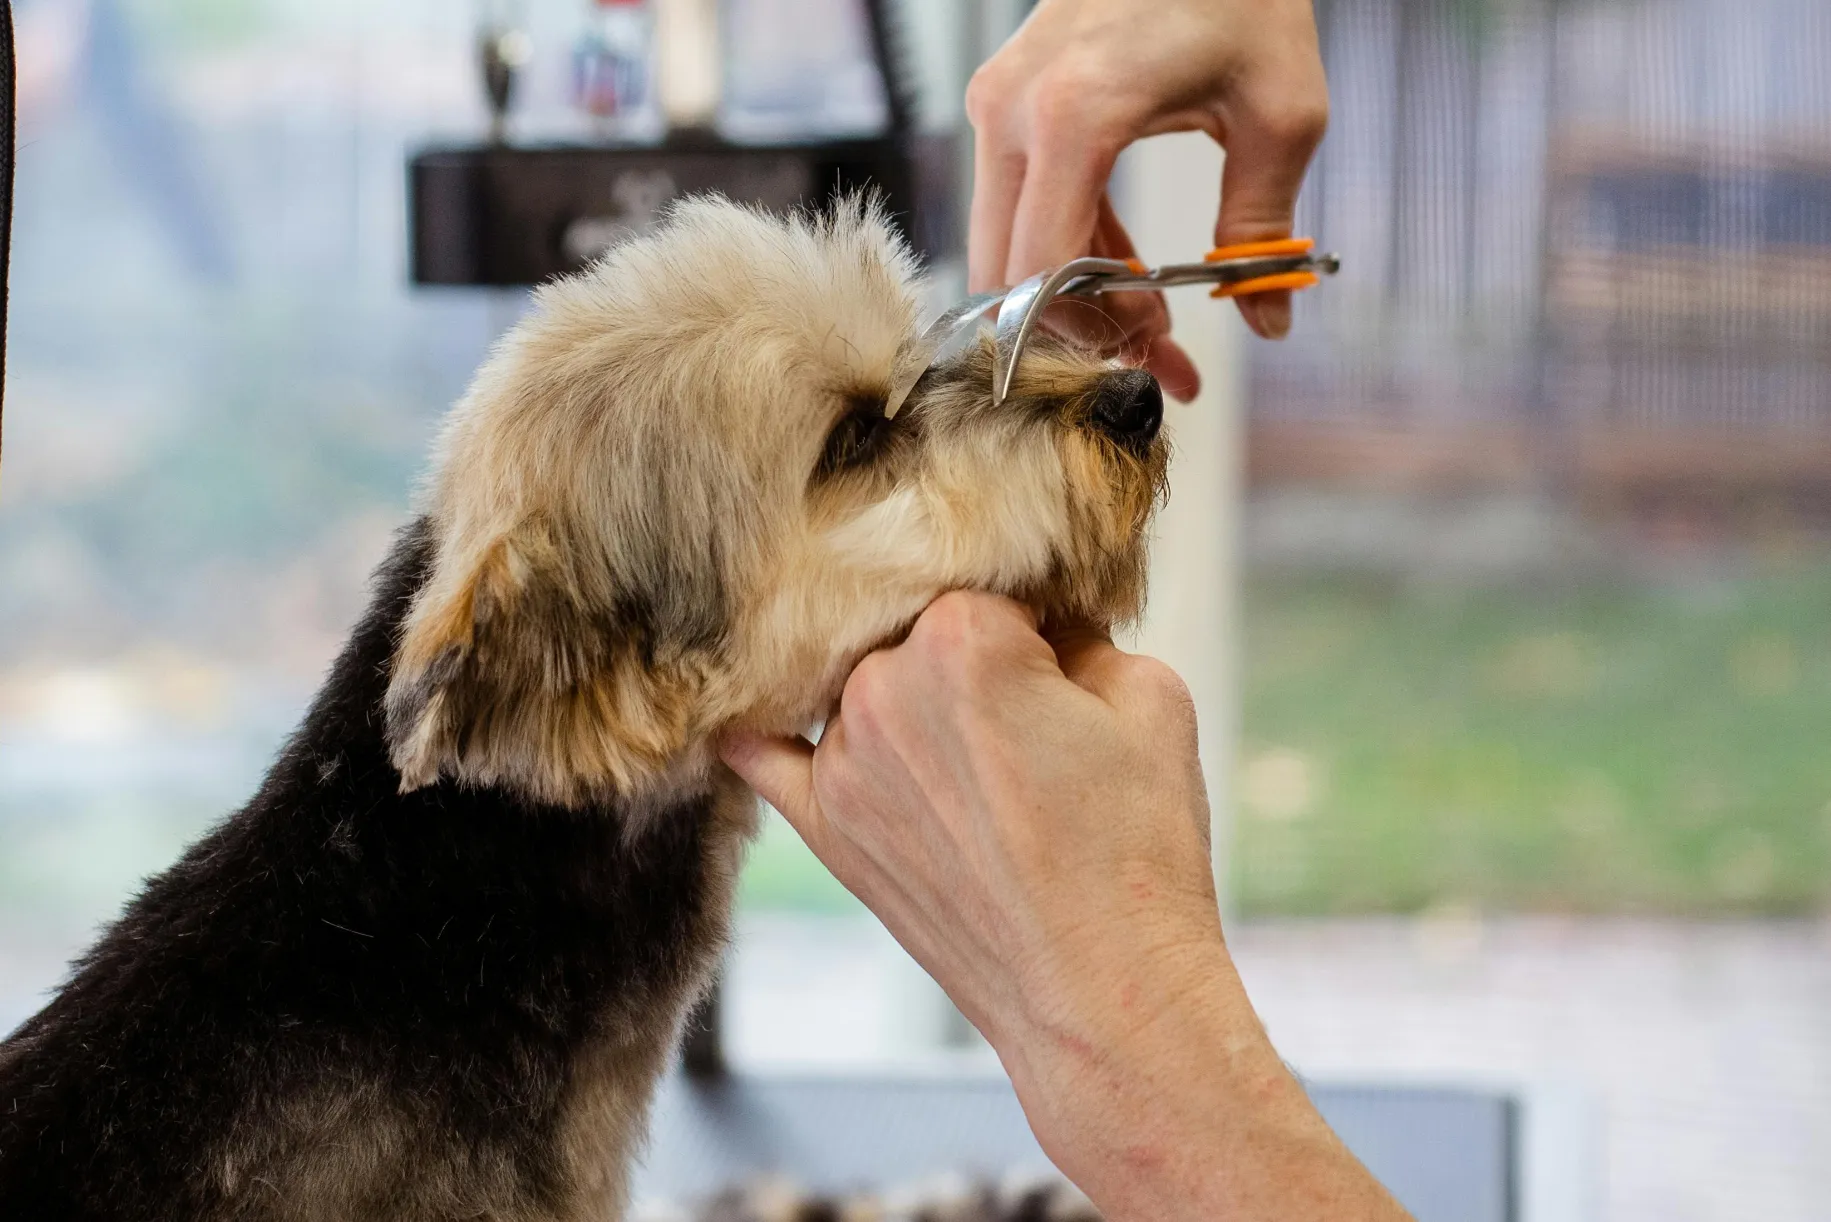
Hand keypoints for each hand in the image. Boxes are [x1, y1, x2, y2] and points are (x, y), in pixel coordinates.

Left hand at [722, 593, 1409, 1221]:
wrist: (1101, 989)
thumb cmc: (1137, 848)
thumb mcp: (1151, 697)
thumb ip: (1084, 628)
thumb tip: (1043, 617)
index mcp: (962, 636)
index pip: (986, 583)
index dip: (1031, 619)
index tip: (1061, 659)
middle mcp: (882, 688)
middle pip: (915, 629)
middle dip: (966, 656)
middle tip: (1024, 723)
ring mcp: (841, 760)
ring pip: (859, 683)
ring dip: (899, 695)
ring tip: (972, 762)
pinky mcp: (824, 826)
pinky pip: (762, 755)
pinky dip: (762, 729)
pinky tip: (750, 709)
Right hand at [966, 0, 1329, 392]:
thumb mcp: (1280, 115)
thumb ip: (1266, 228)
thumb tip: (1269, 318)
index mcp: (1075, 114)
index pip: (1042, 269)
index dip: (1089, 330)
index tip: (1147, 352)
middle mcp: (1013, 111)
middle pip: (1008, 272)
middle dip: (1077, 330)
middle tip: (1151, 354)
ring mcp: (998, 104)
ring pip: (1008, 247)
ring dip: (1074, 298)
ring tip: (1154, 320)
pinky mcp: (1003, 101)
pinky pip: (1020, 206)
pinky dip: (1068, 250)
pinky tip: (1131, 270)